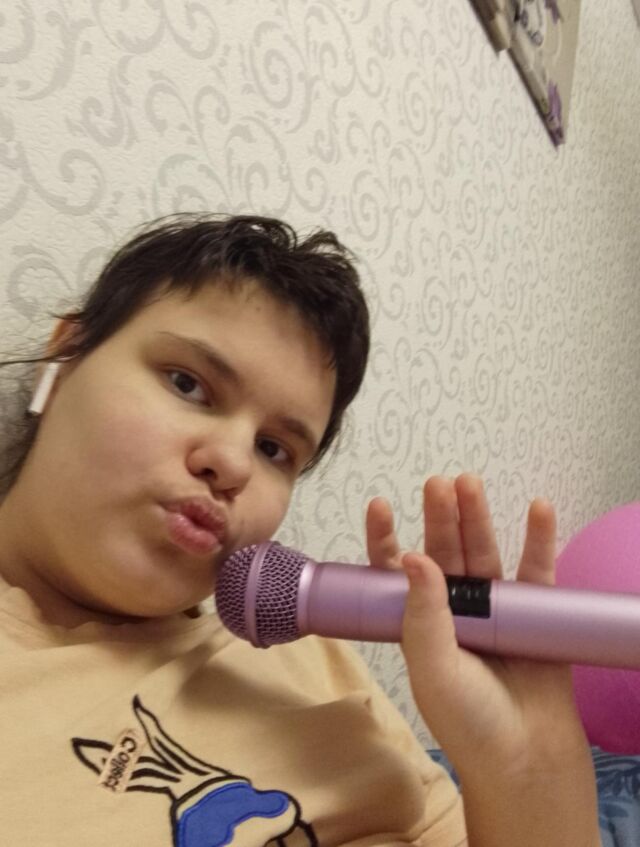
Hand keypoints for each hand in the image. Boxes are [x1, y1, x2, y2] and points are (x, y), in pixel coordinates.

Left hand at [366, 474, 589, 777]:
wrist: (524, 758)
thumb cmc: (467, 719)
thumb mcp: (432, 667)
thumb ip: (422, 613)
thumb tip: (412, 555)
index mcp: (419, 619)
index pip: (397, 571)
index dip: (386, 538)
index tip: (380, 505)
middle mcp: (454, 607)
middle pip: (444, 551)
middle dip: (440, 517)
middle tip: (438, 483)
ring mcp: (493, 607)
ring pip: (484, 552)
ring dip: (478, 517)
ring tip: (470, 483)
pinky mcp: (532, 611)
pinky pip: (536, 570)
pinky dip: (539, 539)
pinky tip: (539, 508)